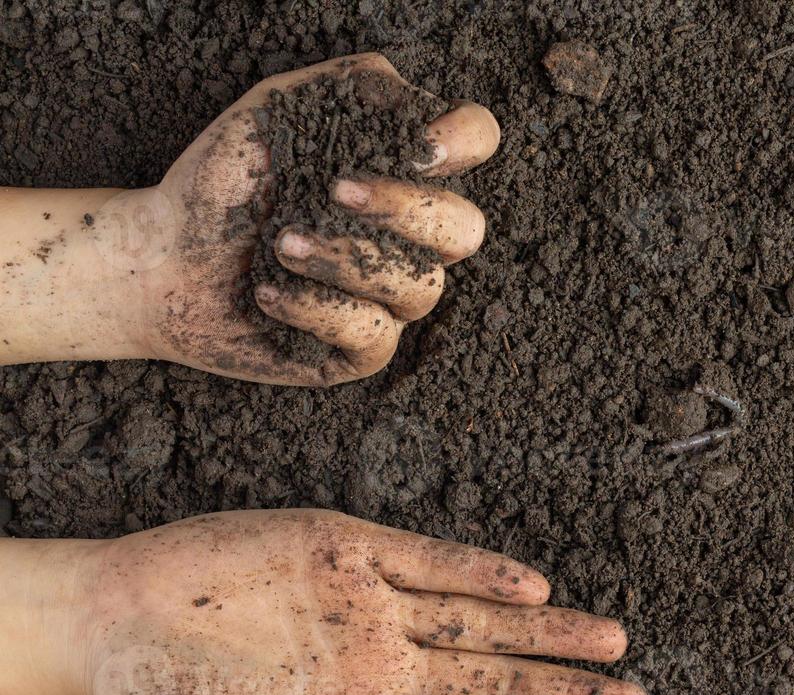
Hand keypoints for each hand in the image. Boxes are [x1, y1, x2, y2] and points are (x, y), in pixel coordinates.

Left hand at [0, 54, 497, 384]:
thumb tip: (421, 114)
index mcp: (403, 169)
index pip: (476, 140)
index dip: (464, 140)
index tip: (419, 146)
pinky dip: (314, 307)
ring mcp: (392, 297)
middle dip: (405, 209)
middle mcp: (411, 236)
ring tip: (277, 243)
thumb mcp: (280, 110)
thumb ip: (354, 89)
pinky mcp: (364, 349)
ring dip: (341, 258)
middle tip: (334, 190)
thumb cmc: (224, 182)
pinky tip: (268, 291)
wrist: (161, 258)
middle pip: (466, 229)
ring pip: (418, 287)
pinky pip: (372, 333)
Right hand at [3, 510, 646, 694]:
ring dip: (545, 632)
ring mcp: (368, 603)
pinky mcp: (343, 545)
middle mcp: (382, 664)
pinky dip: (477, 572)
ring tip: (614, 643)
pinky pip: (426, 560)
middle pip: (494, 681)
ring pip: (478, 620)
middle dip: (565, 692)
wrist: (107, 623)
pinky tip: (531, 589)